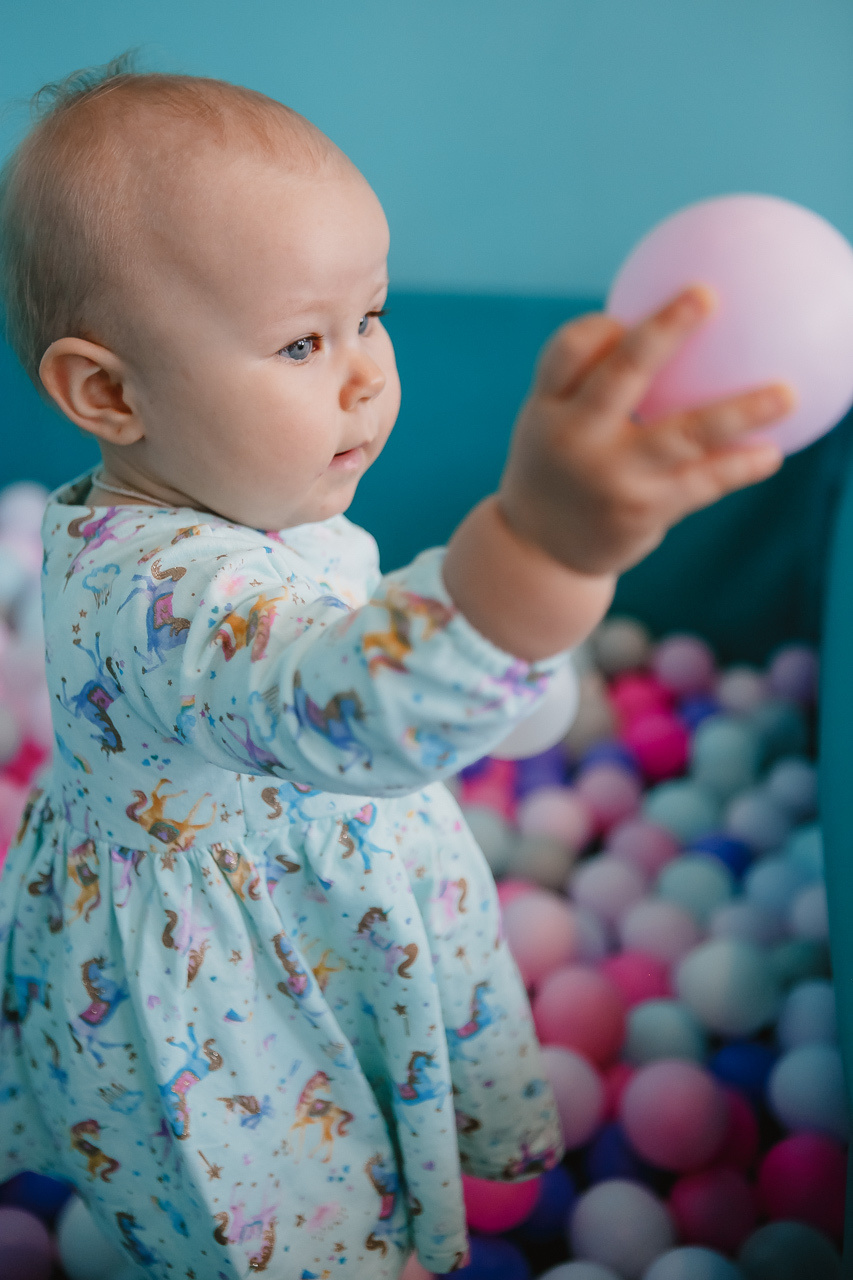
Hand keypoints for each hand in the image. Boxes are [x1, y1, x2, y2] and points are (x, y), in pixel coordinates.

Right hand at [498, 287, 793, 575]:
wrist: (541, 552)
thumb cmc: (560, 469)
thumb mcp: (553, 423)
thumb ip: (590, 383)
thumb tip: (664, 326)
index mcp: (547, 406)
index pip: (569, 350)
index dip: (599, 327)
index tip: (626, 319)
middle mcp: (574, 437)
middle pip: (622, 373)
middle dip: (663, 332)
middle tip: (705, 296)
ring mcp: (610, 475)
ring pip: (682, 434)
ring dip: (738, 413)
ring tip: (785, 396)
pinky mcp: (641, 510)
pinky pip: (701, 482)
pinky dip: (740, 466)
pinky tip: (770, 454)